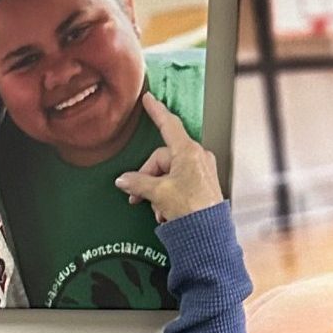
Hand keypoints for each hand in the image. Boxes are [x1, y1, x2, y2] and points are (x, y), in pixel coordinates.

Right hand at [113, 90, 223, 223]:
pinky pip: (178, 184)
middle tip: (137, 197)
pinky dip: (168, 197)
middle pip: (162, 159)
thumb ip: (138, 183)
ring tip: (158, 210)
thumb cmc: (192, 209)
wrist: (209, 233)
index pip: (168, 125)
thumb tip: (123, 180)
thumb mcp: (159, 193)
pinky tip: (166, 213)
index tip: (149, 99)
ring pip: (168, 174)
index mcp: (188, 151)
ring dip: (157, 193)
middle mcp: (197, 157)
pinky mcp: (201, 185)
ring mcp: (200, 171)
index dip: (156, 112)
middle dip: (148, 179)